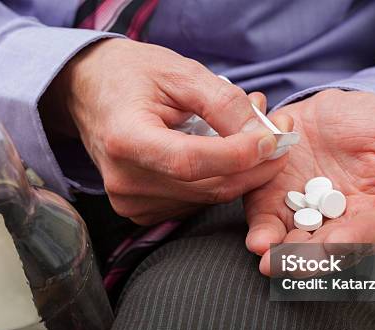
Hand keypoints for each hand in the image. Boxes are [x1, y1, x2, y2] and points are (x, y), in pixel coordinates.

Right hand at [41, 38, 283, 224]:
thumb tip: (263, 135)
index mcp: (125, 140)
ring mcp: (131, 201)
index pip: (190, 162)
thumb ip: (223, 103)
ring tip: (252, 134)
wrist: (91, 92)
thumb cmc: (132, 76)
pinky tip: (224, 153)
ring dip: (242, 172)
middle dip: (256, 166)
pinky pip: (197, 202)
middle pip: (208, 187)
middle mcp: (124, 180)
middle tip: (282, 136)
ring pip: (209, 198)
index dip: (238, 155)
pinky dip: (221, 180)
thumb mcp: (179, 73)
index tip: (274, 139)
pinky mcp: (141, 211)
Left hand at [244, 90, 374, 274]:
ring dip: (283, 256)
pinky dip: (262, 234)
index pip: (372, 234)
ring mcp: (305, 216)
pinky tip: (258, 242)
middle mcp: (340, 223)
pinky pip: (268, 223)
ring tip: (271, 259)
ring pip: (295, 244)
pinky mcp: (274, 204)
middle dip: (311, 260)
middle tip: (296, 264)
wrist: (333, 111)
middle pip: (328, 250)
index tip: (337, 243)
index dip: (355, 241)